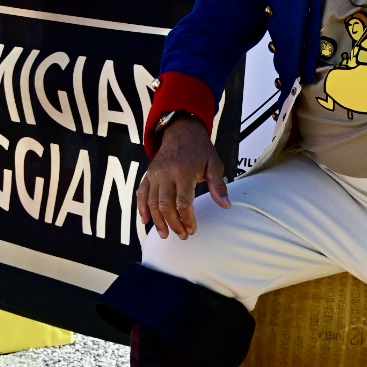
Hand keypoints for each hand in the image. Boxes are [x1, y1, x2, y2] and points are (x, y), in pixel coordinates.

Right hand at [137, 117, 229, 239]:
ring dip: (157, 221)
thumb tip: (226, 205)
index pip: (183, 202)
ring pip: (151, 202)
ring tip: (165, 234)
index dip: (187, 219)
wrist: (181, 131)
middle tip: (182, 235)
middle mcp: (166, 174)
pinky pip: (141, 193)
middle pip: (165, 205)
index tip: (192, 230)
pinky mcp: (148, 175)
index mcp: (184, 172)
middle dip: (173, 224)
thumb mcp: (214, 164)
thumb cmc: (200, 149)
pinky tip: (146, 221)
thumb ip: (218, 185)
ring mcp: (155, 174)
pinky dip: (141, 208)